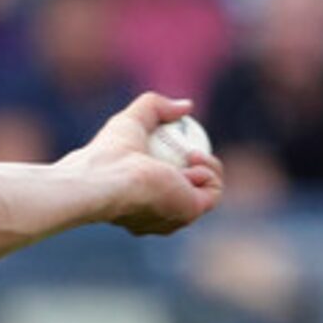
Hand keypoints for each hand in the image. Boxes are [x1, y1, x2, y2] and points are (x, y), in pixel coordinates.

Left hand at [67, 92, 225, 237]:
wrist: (109, 179)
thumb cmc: (110, 153)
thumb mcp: (131, 120)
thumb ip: (155, 107)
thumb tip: (186, 106)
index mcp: (138, 198)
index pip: (167, 185)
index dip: (181, 163)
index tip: (181, 144)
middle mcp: (156, 214)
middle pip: (189, 192)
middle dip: (198, 169)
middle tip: (191, 151)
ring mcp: (174, 216)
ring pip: (207, 193)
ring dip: (208, 168)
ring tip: (192, 155)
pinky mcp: (189, 213)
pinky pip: (213, 192)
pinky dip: (210, 173)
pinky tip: (193, 161)